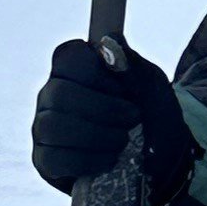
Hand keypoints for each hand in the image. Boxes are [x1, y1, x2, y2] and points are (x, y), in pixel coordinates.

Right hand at [31, 38, 195, 202]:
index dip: (96, 72)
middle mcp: (52, 95)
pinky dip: (87, 160)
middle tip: (134, 117)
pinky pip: (52, 158)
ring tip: (124, 140)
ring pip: (52, 126)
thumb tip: (108, 44)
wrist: (162, 162)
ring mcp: (44, 128)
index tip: (123, 88)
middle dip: (103, 108)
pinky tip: (110, 159)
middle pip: (59, 93)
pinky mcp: (45, 160)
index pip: (67, 56)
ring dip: (97, 135)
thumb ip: (132, 65)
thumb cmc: (151, 117)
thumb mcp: (153, 88)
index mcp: (75, 70)